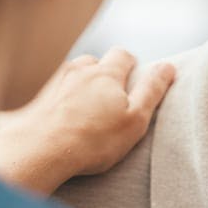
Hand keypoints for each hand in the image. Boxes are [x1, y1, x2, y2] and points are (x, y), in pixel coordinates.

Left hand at [0, 48, 174, 195]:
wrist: (40, 153)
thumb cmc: (94, 140)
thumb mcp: (136, 118)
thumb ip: (153, 90)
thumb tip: (168, 66)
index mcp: (106, 73)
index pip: (123, 55)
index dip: (132, 65)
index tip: (136, 82)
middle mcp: (79, 71)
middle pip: (96, 62)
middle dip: (106, 74)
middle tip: (113, 99)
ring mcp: (56, 84)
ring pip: (74, 75)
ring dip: (83, 85)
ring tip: (88, 109)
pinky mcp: (38, 100)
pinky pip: (56, 93)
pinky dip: (64, 100)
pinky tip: (67, 119)